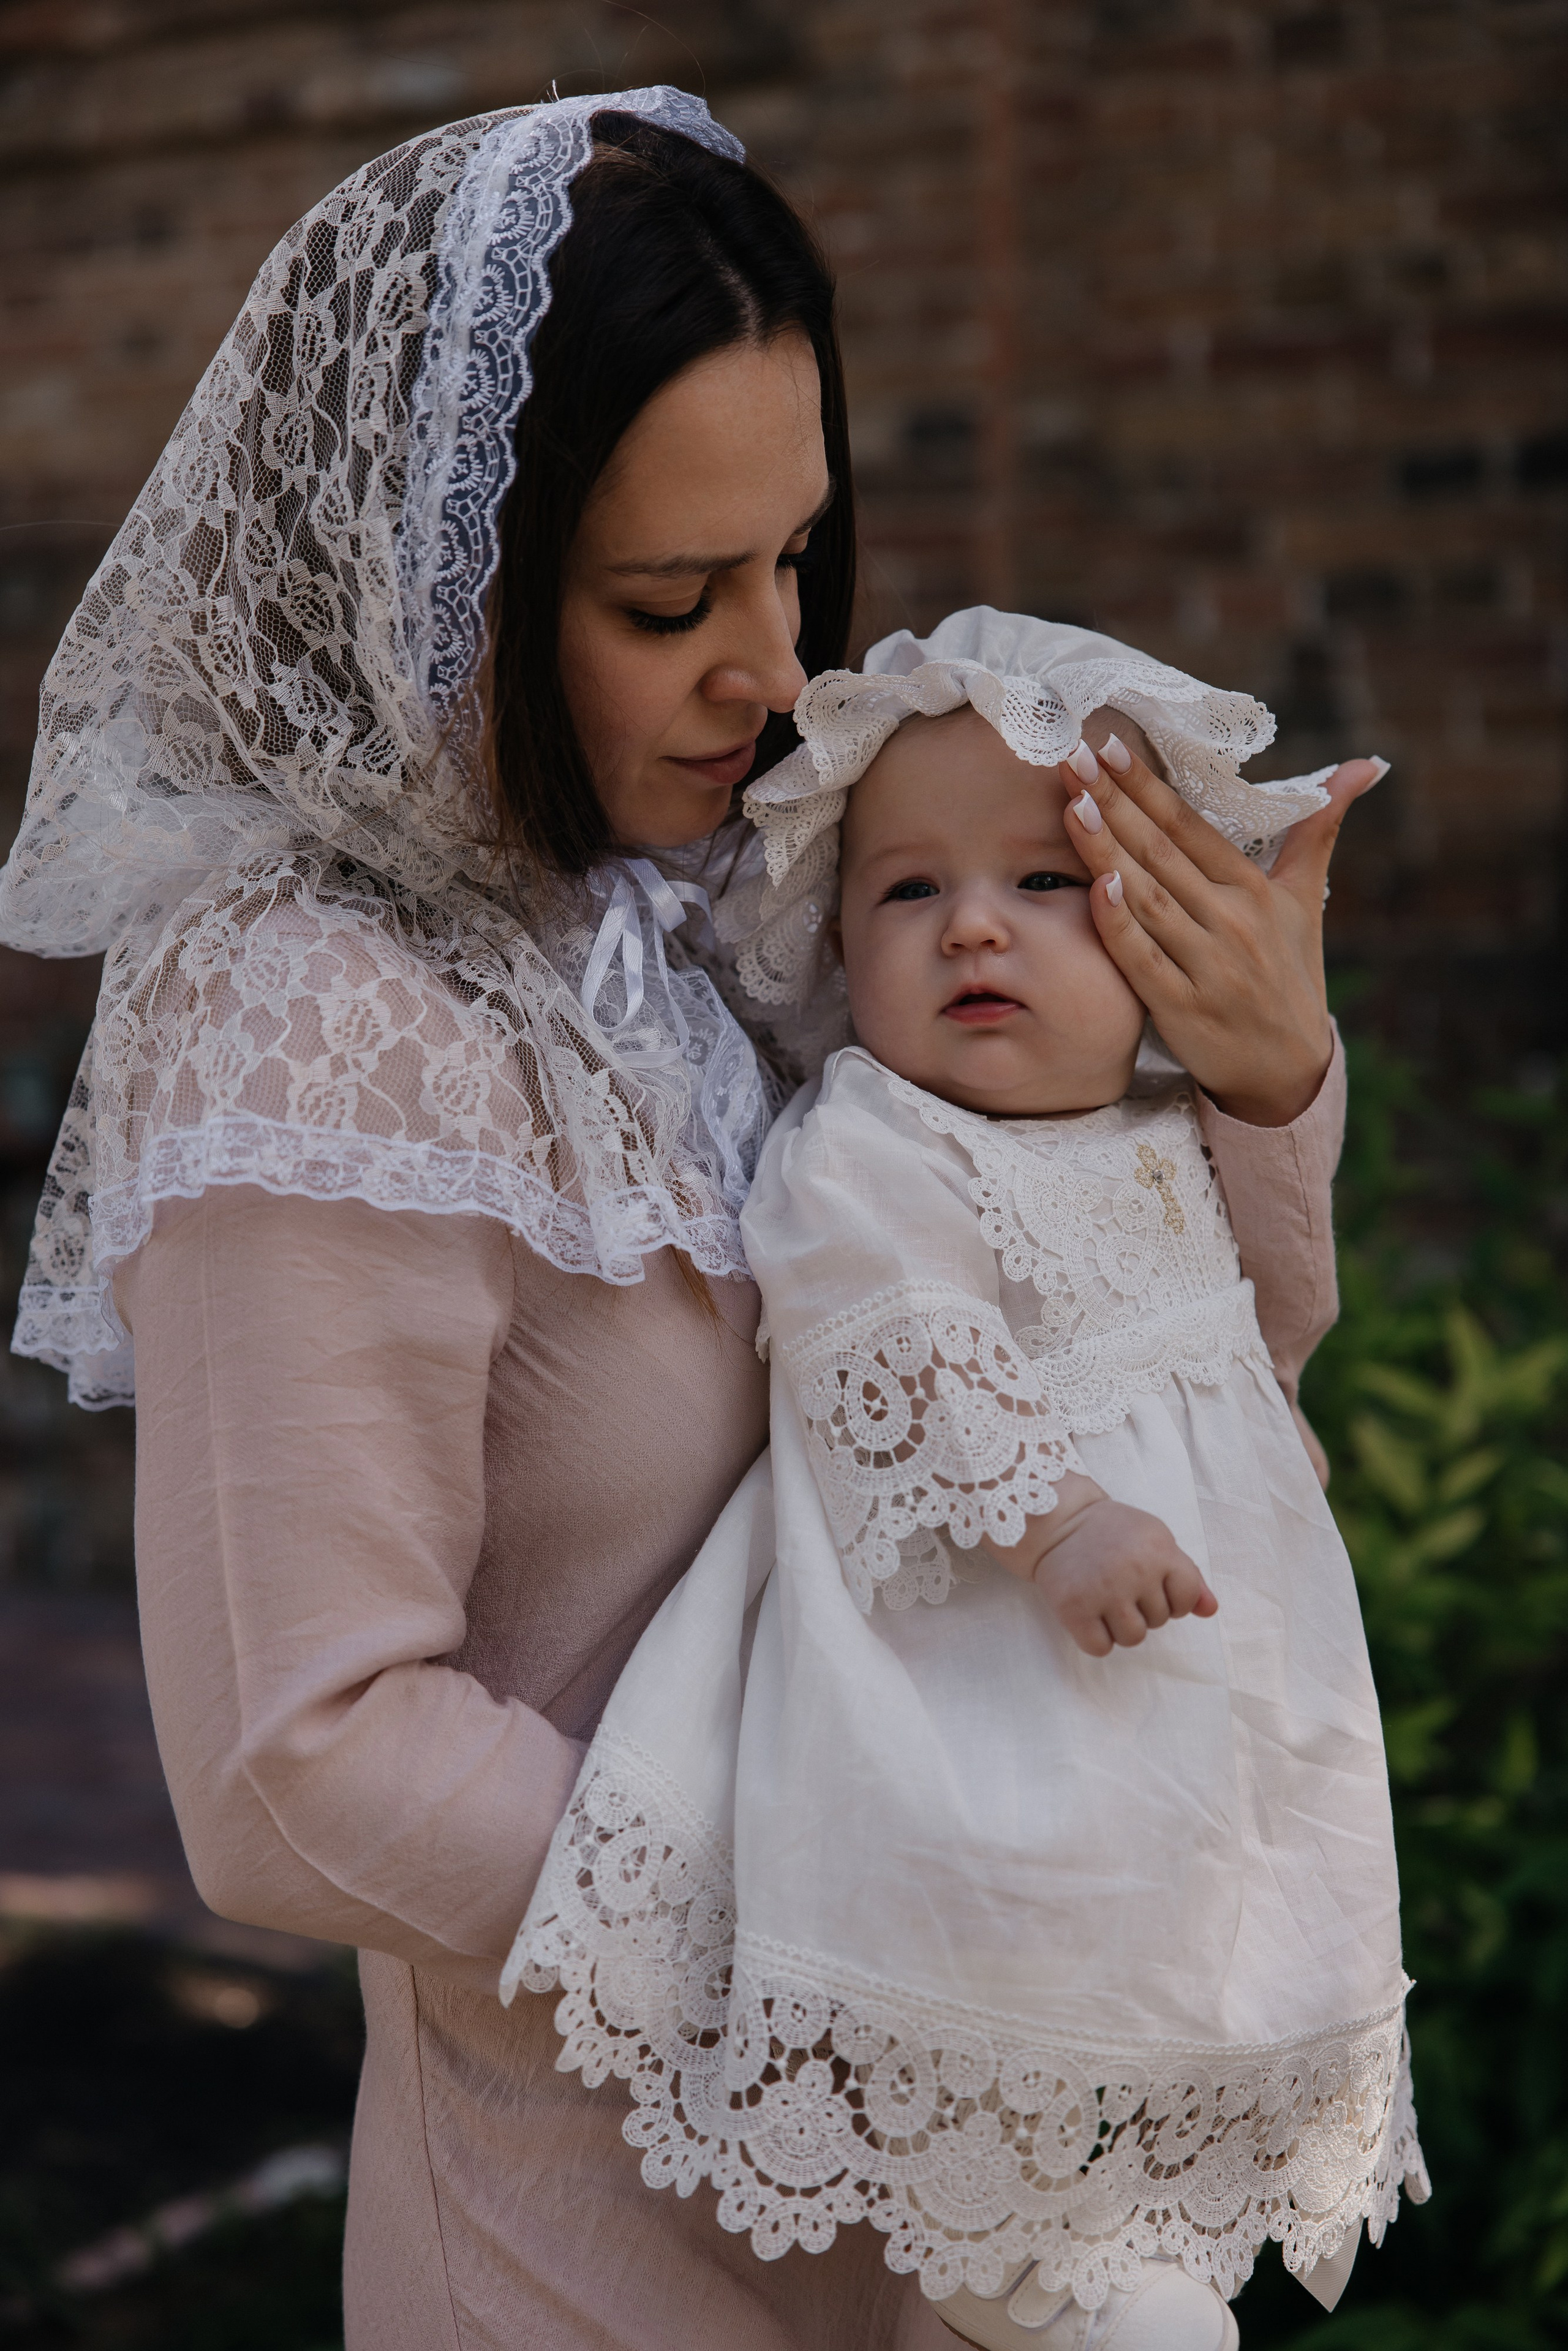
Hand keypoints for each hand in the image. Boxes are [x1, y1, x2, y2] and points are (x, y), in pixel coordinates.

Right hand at [986, 1471, 1216, 1657]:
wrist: (1058, 1522)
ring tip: (1105, 1599)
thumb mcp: (1155, 1540)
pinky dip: (1095, 1638)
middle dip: (1143, 1608)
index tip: (1152, 1584)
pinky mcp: (1073, 1608)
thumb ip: (1187, 1575)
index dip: (1173, 1598)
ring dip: (1120, 1626)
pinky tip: (1088, 1613)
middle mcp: (1135, 1571)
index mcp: (1159, 1550)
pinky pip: (1100, 1648)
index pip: (1186, 1598)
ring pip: (1133, 1638)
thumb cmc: (1113, 1532)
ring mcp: (1103, 1590)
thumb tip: (1210, 1610)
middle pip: (1159, 1621)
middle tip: (1119, 1582)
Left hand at [1061, 729, 1384, 1126]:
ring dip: (1107, 850)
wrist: (1288, 1069)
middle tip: (1071, 758)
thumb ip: (1317, 830)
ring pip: (1148, 897)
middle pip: (1162, 853)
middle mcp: (1233, 922)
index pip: (1190, 827)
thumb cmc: (1289, 976)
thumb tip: (1363, 766)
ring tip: (1072, 804)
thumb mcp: (1305, 899)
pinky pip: (1143, 960)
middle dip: (1114, 802)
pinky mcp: (1182, 1009)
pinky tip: (1094, 888)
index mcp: (1254, 889)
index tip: (1107, 746)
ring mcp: (1208, 966)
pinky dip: (1119, 924)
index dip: (1147, 786)